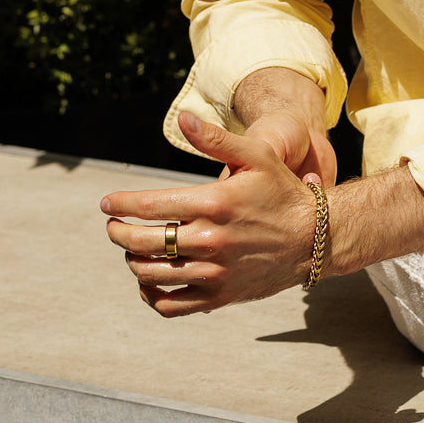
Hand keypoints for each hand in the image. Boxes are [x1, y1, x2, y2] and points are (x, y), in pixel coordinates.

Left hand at [101, 112, 320, 316]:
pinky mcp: (219, 297)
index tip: (108, 203)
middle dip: (118, 232)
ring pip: (150, 274)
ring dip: (132, 260)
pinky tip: (150, 280)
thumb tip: (183, 118)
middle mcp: (210, 240)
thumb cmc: (283, 192)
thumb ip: (215, 139)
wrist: (315, 237)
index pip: (148, 206)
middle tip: (113, 226)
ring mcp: (213, 273)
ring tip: (133, 249)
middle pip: (141, 242)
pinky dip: (150, 294)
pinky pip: (170, 304)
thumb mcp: (256, 157)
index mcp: (214, 203)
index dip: (120, 204)